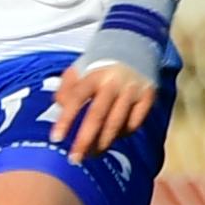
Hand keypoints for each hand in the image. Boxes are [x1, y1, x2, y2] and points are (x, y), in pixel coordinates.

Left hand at [44, 58, 158, 157]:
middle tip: (74, 159)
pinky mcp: (148, 97)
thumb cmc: (100, 66)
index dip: (66, 119)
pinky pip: (135, 123)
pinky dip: (123, 134)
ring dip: (103, 143)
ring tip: (90, 155)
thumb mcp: (80, 69)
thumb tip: (59, 105)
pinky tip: (113, 138)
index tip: (56, 138)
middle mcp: (113, 82)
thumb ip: (66, 86)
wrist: (136, 46)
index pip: (77, 98)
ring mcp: (132, 90)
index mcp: (94, 74)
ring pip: (117, 123)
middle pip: (98, 115)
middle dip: (85, 140)